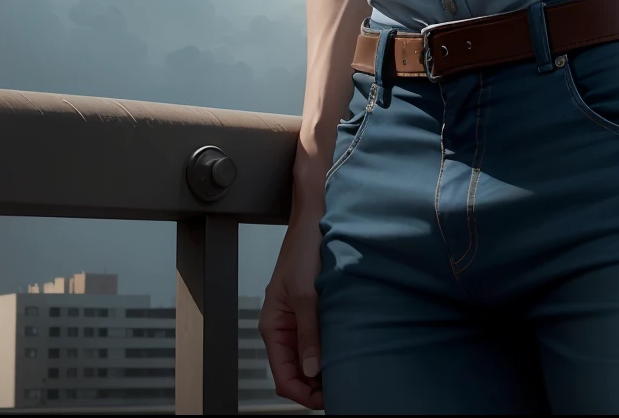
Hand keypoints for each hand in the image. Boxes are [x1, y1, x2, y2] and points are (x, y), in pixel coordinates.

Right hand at [259, 204, 324, 408]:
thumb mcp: (306, 294)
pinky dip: (327, 353)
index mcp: (273, 326)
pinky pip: (315, 342)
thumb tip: (313, 371)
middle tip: (341, 391)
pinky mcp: (311, 311)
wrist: (314, 218)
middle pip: (294, 372)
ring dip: (322, 371)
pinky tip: (343, 354)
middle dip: (314, 387)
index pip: (282, 376)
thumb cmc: (303, 248)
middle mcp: (283, 327)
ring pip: (305, 359)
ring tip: (345, 375)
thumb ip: (308, 334)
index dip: (303, 394)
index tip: (327, 400)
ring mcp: (297, 320)